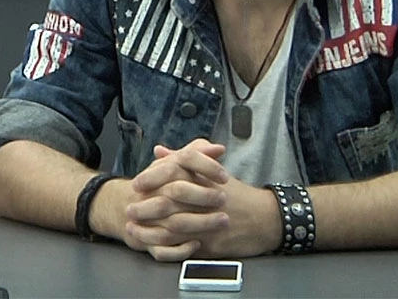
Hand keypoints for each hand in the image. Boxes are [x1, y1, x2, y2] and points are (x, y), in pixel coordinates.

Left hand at [125, 142, 281, 259]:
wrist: (267, 218)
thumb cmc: (238, 194)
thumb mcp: (213, 172)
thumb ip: (185, 159)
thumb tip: (159, 151)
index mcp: (206, 178)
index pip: (174, 172)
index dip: (152, 178)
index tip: (136, 184)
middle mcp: (207, 198)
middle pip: (170, 199)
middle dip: (146, 205)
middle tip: (129, 209)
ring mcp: (210, 222)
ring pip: (175, 225)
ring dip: (151, 228)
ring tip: (134, 228)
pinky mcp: (213, 243)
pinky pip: (186, 246)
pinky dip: (167, 247)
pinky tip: (153, 245)